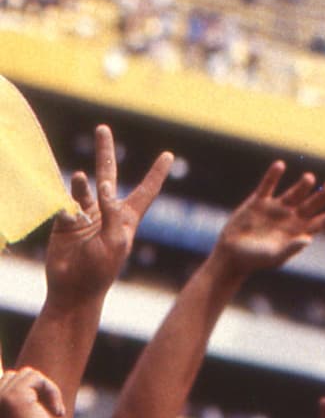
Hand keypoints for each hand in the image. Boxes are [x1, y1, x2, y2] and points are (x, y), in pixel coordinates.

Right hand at [0, 367, 66, 417]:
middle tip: (50, 414)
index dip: (29, 393)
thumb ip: (17, 405)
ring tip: (54, 413)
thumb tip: (25, 374)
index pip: (5, 382)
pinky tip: (57, 413)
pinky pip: (38, 378)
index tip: (43, 413)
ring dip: (47, 390)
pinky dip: (53, 391)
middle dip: (38, 391)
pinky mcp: (16, 396)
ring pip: (28, 374)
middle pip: (16, 376)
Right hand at [46, 125, 172, 307]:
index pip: (146, 190)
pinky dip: (64, 202)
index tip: (168, 155)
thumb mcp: (115, 242)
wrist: (72, 289)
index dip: (156, 173)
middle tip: (102, 128)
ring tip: (80, 179)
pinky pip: (62, 202)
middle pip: (108, 174)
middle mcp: (106, 212)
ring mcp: (84, 215)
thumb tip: (106, 186)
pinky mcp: (64, 221)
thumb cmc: (100, 270)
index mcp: (127, 218)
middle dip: (105, 152)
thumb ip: (112, 214)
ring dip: (81, 183)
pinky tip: (67, 212)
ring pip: (82, 187)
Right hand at [212, 162, 324, 274]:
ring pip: (294, 193)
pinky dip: (273, 176)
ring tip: (309, 178)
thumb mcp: (274, 256)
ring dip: (302, 185)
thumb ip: (291, 248)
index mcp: (299, 231)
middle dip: (322, 196)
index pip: (324, 221)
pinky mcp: (258, 202)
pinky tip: (280, 165)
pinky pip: (267, 186)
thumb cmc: (257, 260)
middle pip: (311, 204)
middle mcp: (291, 217)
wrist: (233, 255)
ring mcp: (276, 208)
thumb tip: (308, 239)